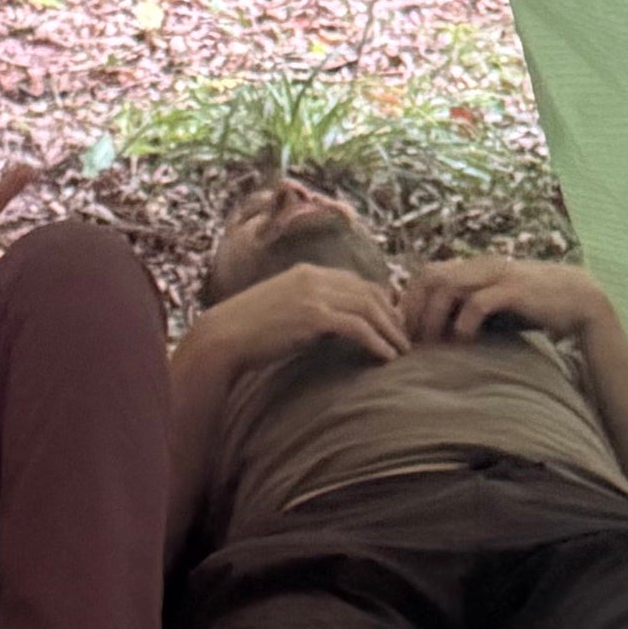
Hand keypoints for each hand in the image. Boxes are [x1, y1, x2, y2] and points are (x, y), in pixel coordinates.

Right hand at [192, 259, 406, 374]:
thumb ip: (309, 309)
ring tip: (403, 351)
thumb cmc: (247, 331)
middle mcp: (313, 277)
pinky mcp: (313, 315)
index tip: (392, 322)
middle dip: (392, 315)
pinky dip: (376, 341)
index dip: (380, 301)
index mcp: (307, 272)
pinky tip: (386, 357)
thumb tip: (333, 327)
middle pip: (369, 291)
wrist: (222, 337)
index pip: (357, 281)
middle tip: (405, 337)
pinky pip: (357, 326)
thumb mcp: (282, 310)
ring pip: (368, 307)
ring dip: (390, 330)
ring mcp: (313, 294)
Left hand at [403, 254, 611, 344]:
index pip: (426, 273)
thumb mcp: (495, 307)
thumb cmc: (533, 307)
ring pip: (447, 286)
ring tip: (431, 344)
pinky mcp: (514, 290)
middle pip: (429, 276)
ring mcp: (497, 275)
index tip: (406, 331)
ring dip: (433, 317)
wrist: (580, 300)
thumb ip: (467, 310)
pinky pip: (477, 303)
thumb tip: (435, 333)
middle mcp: (481, 265)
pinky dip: (463, 323)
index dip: (410, 300)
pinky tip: (463, 342)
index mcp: (473, 267)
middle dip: (415, 308)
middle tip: (412, 340)